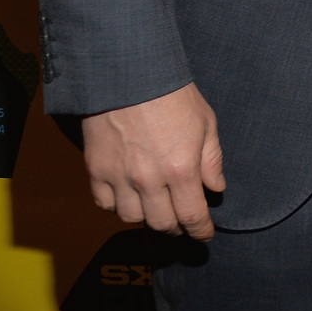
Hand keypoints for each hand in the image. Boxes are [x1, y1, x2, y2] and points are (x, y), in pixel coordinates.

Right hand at [80, 83, 224, 238]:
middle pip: (162, 223)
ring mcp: (119, 177)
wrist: (129, 75)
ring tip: (156, 205)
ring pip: (132, 218)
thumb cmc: (172, 95)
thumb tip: (216, 188)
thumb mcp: (206, 122)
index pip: (191, 216)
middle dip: (176, 226)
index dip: (200, 230)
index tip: (204, 235)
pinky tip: (129, 195)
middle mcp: (149, 180)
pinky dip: (118, 205)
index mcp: (181, 169)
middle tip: (182, 220)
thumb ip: (212, 159)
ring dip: (146, 216)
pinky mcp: (95, 171)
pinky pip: (105, 204)